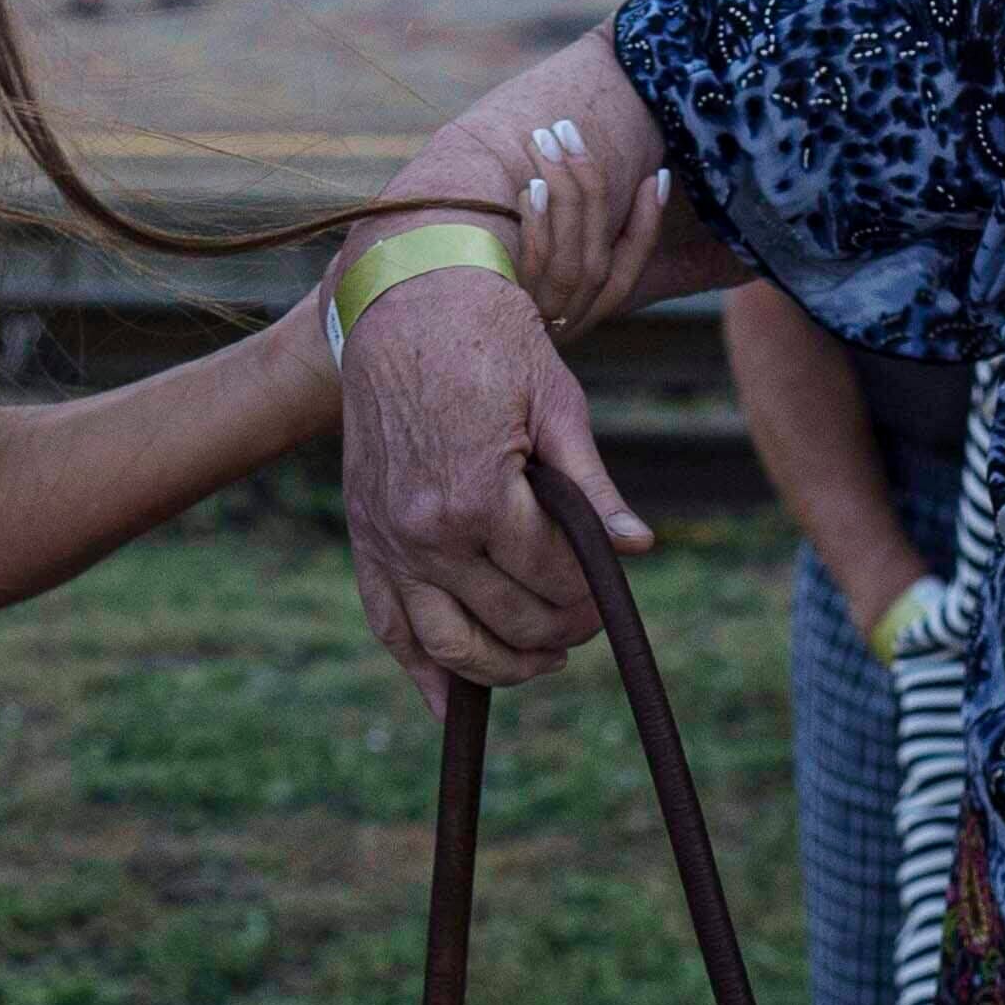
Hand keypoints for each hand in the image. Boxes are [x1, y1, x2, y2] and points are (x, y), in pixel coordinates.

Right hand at [341, 228, 646, 685]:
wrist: (407, 301)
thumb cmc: (493, 343)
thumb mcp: (559, 405)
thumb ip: (593, 488)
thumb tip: (640, 548)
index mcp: (481, 497)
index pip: (553, 580)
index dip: (591, 596)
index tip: (609, 594)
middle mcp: (427, 531)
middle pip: (509, 619)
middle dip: (561, 630)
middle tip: (588, 622)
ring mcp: (389, 540)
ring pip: (449, 642)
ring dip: (502, 667)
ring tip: (544, 661)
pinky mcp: (365, 537)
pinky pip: (388, 624)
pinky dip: (420, 670)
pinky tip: (451, 703)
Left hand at [495, 110, 660, 336]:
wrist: (450, 350)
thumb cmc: (501, 289)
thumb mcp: (545, 270)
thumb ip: (577, 235)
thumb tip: (621, 181)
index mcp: (591, 307)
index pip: (633, 265)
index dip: (649, 222)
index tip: (656, 174)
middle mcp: (572, 315)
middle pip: (599, 253)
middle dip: (590, 184)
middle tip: (569, 129)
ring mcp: (541, 316)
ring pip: (571, 255)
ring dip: (563, 192)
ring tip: (546, 143)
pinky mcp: (510, 309)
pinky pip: (534, 265)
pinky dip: (537, 224)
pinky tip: (529, 188)